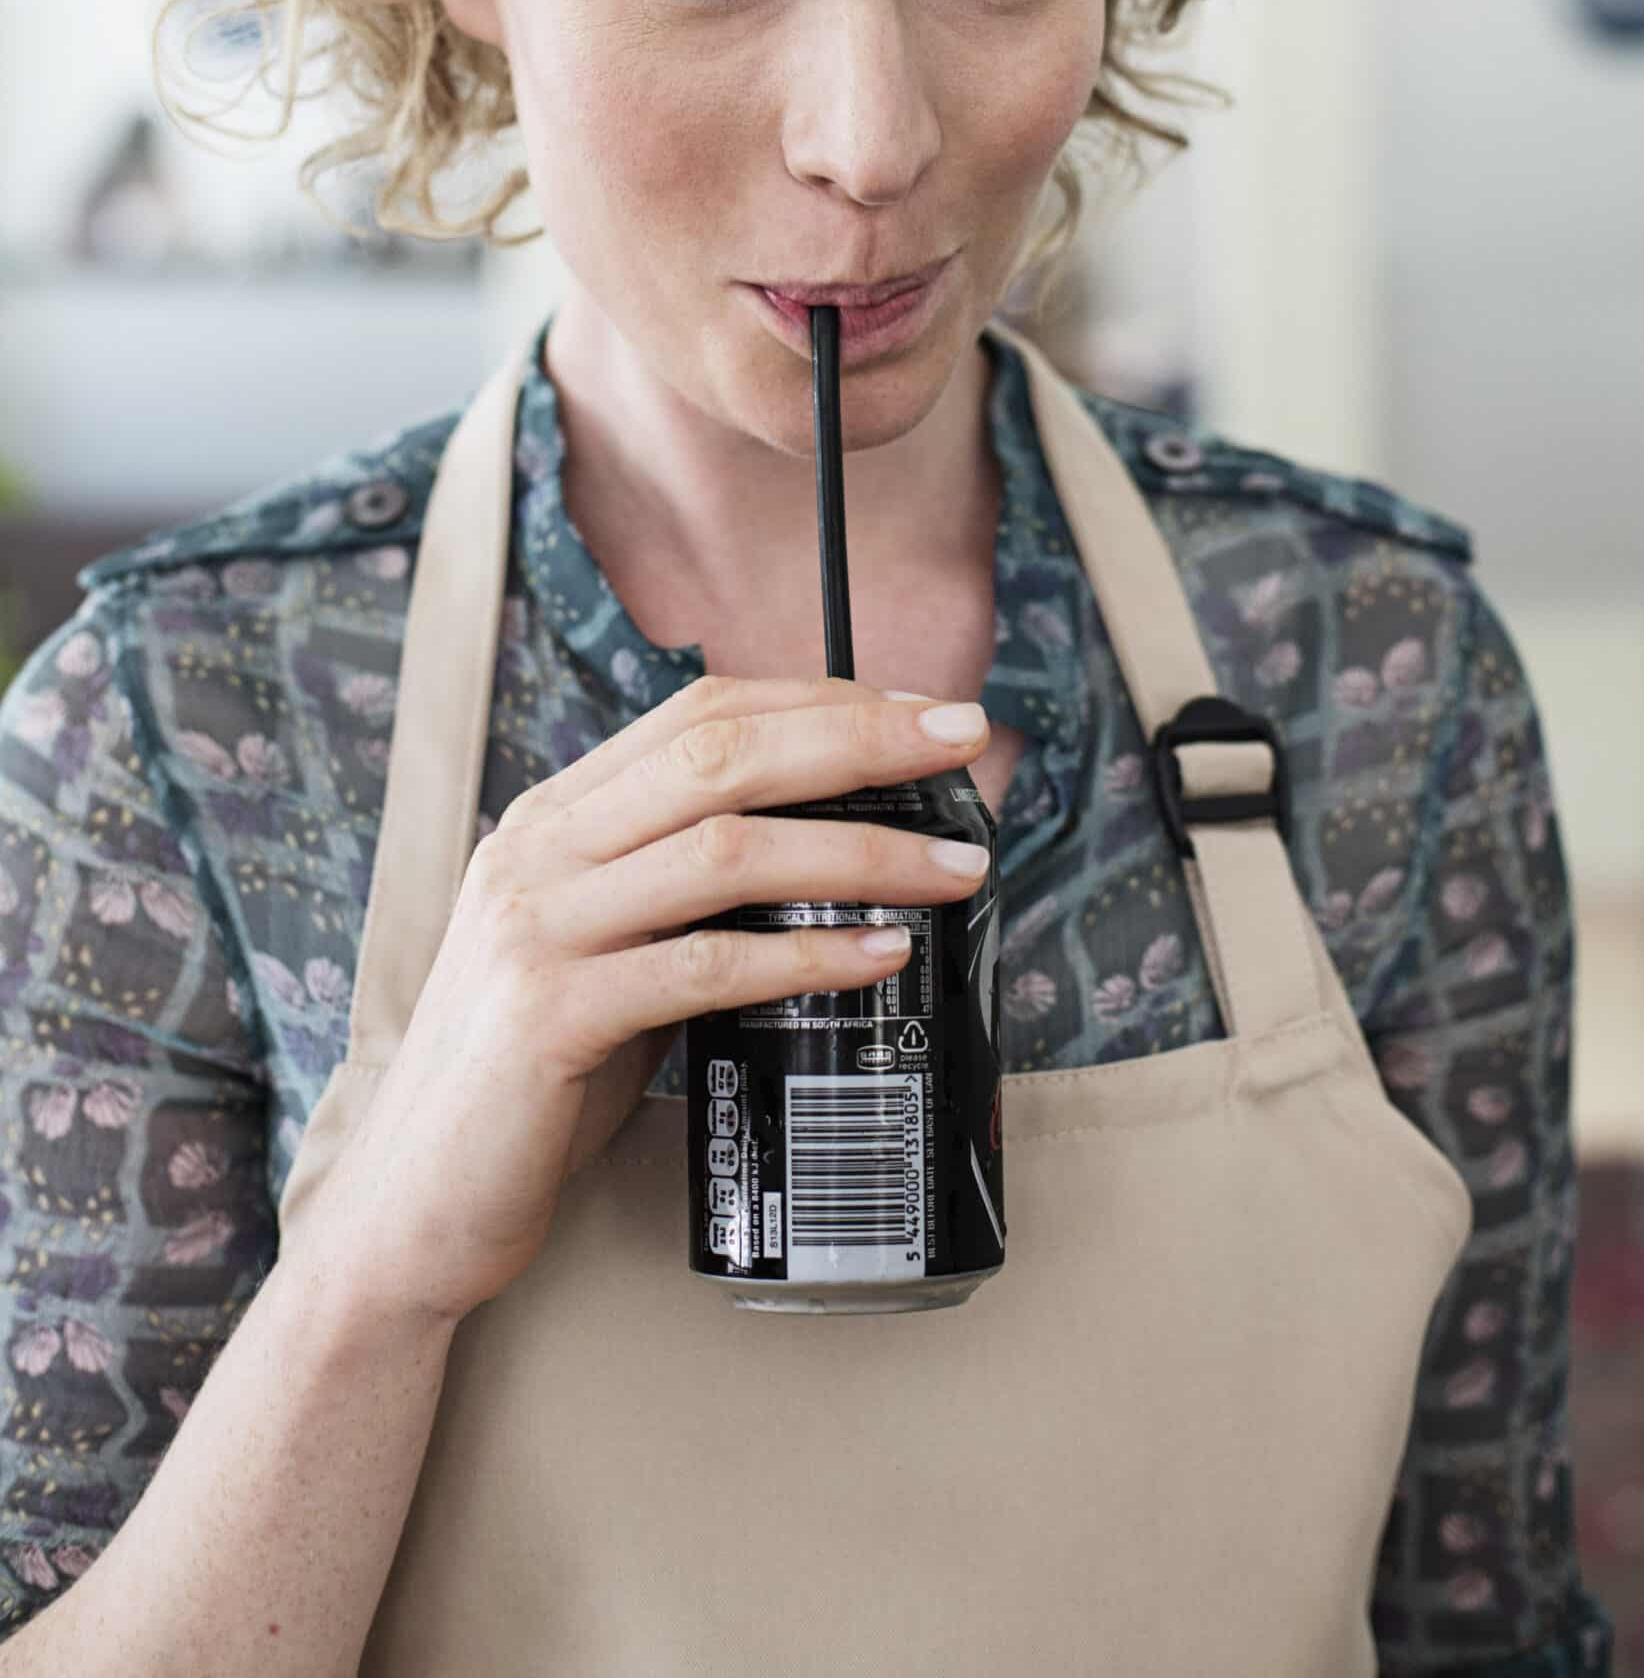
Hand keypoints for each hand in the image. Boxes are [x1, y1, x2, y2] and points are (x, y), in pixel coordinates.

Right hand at [287, 672, 990, 1327]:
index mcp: (552, 818)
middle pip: (719, 754)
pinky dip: (806, 956)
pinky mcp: (547, 1017)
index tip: (922, 714)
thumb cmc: (531, 1083)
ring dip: (860, 850)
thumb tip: (842, 862)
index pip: (699, 714)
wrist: (412, 1209)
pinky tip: (879, 956)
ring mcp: (536, 928)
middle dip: (858, 739)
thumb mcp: (607, 955)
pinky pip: (704, 965)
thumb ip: (688, 898)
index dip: (820, 700)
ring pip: (724, 847)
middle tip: (965, 742)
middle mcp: (538, 851)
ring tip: (955, 866)